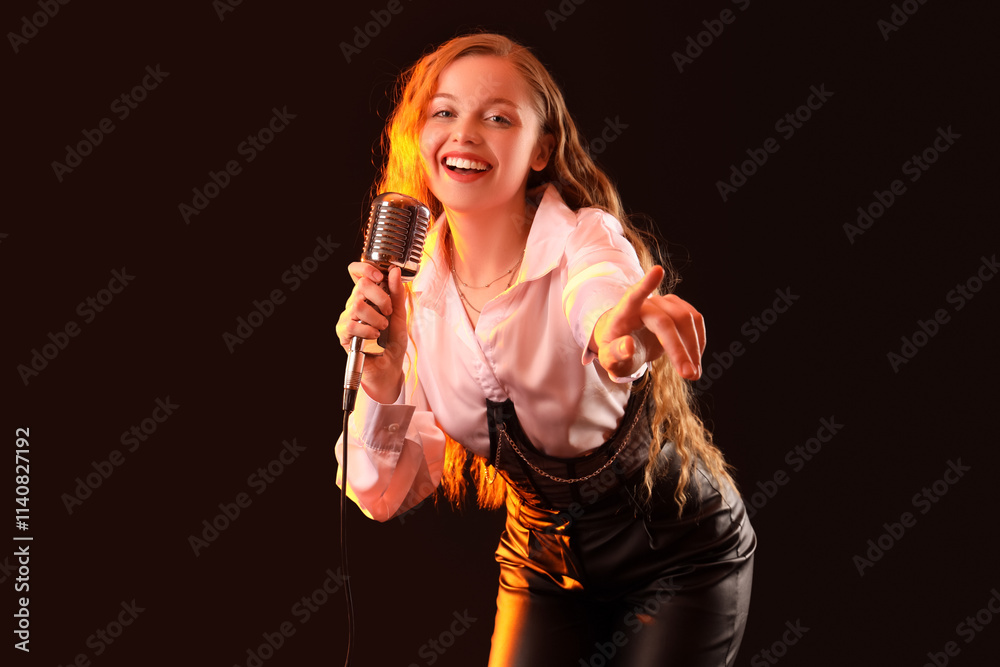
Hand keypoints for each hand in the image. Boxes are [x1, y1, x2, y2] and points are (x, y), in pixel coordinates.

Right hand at [336, 262, 407, 402]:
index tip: (380, 277)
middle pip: (361, 285)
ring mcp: (347, 318)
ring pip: (357, 305)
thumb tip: (394, 272)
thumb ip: (397, 293)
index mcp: (367, 296)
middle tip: (387, 312)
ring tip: (382, 328)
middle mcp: (355, 304)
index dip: (366, 269)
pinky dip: (367, 330)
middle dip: (381, 298)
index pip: (357, 272)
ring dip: (376, 318)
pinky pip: (351, 324)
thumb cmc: (392, 341)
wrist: (389, 365)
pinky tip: (374, 336)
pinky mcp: (343, 333)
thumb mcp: (399, 314)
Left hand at [591, 266, 705, 380]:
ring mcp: (663, 303)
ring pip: (686, 320)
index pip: (632, 296)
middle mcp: (645, 304)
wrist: (625, 342)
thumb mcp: (609, 359)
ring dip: (693, 348)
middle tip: (689, 375)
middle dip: (679, 349)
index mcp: (622, 314)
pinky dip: (698, 341)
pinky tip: (694, 358)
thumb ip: (615, 354)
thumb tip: (628, 345)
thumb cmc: (615, 351)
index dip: (645, 285)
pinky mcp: (677, 307)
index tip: (658, 271)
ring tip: (692, 373)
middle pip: (666, 322)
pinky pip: (695, 320)